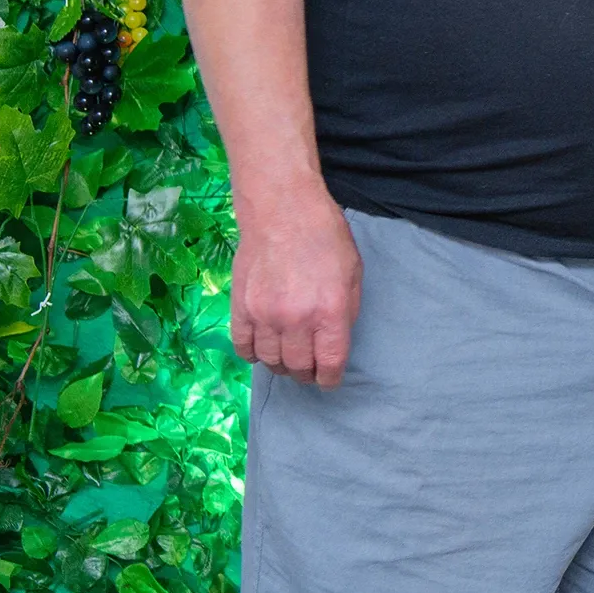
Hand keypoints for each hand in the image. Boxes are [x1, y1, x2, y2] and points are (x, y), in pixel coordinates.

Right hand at [231, 182, 362, 387]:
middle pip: (298, 367)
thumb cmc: (325, 236)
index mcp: (330, 311)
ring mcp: (264, 316)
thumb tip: (336, 339)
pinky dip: (253, 354)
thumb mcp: (353, 272)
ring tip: (288, 359)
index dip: (330, 378)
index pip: (330, 363)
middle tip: (309, 370)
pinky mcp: (240, 309)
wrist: (283, 211)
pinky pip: (243, 347)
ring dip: (280, 366)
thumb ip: (346, 310)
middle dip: (306, 374)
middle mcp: (296, 319)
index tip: (329, 381)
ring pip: (270, 361)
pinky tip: (263, 348)